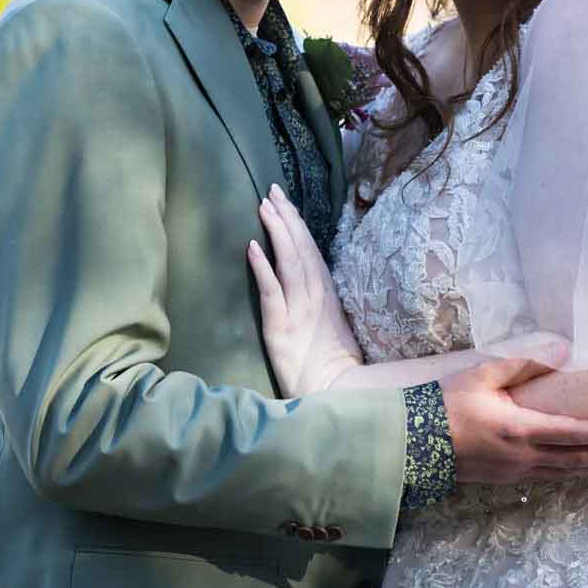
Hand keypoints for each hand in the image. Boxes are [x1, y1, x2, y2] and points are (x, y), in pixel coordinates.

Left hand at [247, 185, 364, 395]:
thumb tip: (316, 285)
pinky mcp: (280, 330)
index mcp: (328, 297)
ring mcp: (299, 312)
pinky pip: (271, 293)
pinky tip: (252, 248)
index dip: (297, 224)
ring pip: (288, 263)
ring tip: (264, 207)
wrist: (336, 397)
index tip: (285, 200)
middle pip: (300, 249)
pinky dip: (262, 269)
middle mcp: (314, 298)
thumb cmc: (336, 371)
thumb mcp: (335, 331)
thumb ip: (326, 306)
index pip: (311, 252)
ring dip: (276, 232)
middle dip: (286, 217)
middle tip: (272, 190)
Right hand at [442, 354, 587, 484]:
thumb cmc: (446, 404)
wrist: (412, 442)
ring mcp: (516, 472)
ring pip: (567, 472)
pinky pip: (549, 475)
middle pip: (581, 460)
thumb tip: (564, 350)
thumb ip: (525, 363)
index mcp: (521, 430)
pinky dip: (573, 471)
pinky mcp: (506, 478)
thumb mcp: (484, 374)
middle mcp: (524, 457)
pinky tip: (583, 466)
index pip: (576, 434)